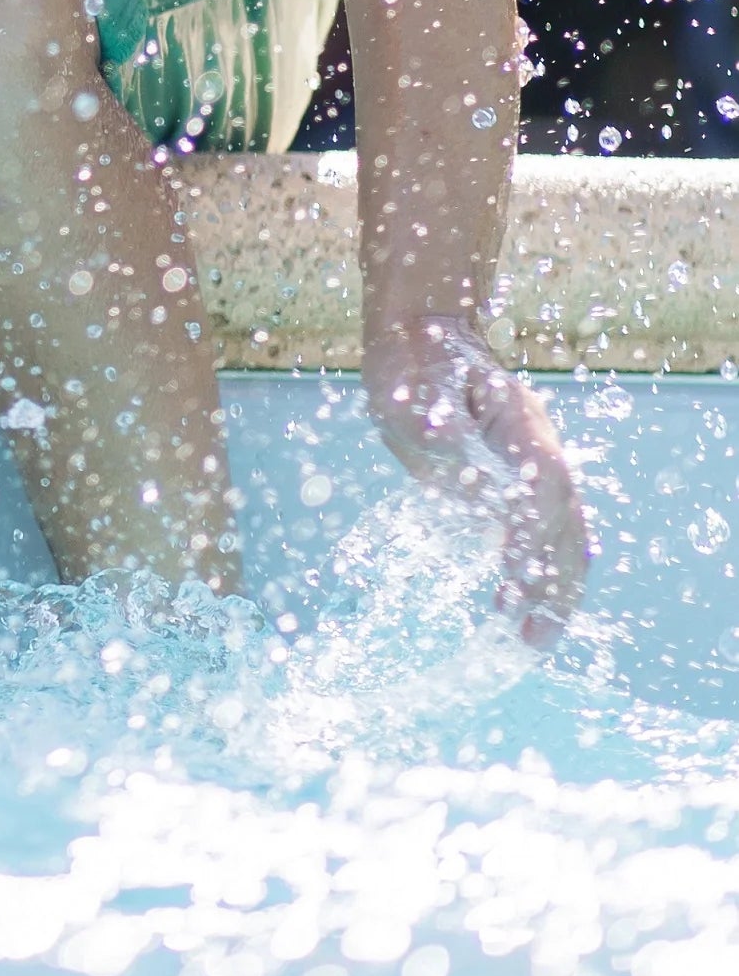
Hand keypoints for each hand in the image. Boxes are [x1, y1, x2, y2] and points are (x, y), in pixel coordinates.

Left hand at [363, 309, 589, 646]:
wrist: (424, 334)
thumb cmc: (413, 357)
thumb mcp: (410, 381)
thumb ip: (430, 418)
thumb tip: (447, 450)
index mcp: (520, 421)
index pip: (543, 486)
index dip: (532, 534)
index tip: (514, 577)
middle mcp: (539, 447)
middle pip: (566, 522)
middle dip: (554, 582)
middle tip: (532, 636)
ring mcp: (535, 467)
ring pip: (564, 537)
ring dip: (555, 590)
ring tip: (533, 641)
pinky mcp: (518, 486)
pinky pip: (543, 537)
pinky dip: (541, 575)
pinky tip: (528, 614)